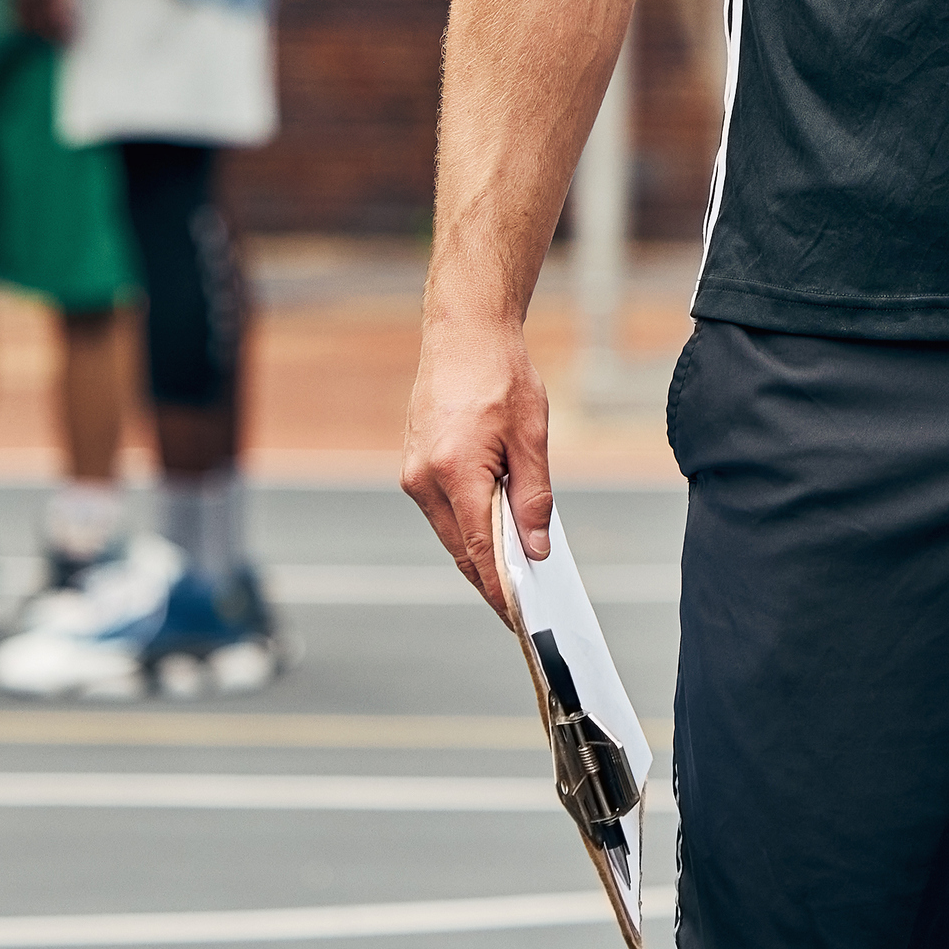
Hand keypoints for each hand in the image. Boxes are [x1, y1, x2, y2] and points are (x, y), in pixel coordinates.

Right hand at [401, 307, 554, 619]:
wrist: (464, 333)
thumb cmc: (500, 375)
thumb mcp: (531, 436)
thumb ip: (533, 497)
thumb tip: (535, 547)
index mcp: (455, 472)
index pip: (478, 550)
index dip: (499, 588)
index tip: (518, 616)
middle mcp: (424, 477)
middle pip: (460, 547)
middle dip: (492, 574)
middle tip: (527, 599)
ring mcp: (414, 471)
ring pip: (450, 529)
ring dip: (480, 546)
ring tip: (518, 561)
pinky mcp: (414, 463)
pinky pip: (443, 508)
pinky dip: (467, 521)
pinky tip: (495, 524)